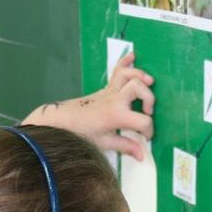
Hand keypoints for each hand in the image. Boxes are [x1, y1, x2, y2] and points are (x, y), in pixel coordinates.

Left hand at [21, 52, 154, 160]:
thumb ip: (125, 146)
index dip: (149, 131)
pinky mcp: (106, 88)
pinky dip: (125, 62)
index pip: (143, 120)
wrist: (61, 121)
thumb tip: (142, 155)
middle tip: (147, 111)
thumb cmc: (80, 133)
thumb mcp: (103, 143)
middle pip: (138, 87)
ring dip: (140, 76)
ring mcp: (109, 91)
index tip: (145, 138)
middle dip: (149, 98)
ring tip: (149, 83)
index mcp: (116, 115)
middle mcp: (114, 99)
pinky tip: (132, 56)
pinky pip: (116, 71)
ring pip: (127, 74)